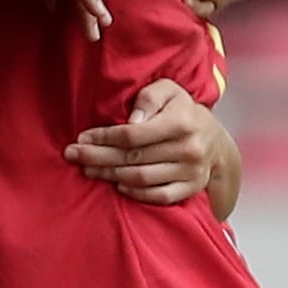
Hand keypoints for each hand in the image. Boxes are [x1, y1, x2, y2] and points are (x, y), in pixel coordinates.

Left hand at [66, 78, 223, 205]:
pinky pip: (158, 196)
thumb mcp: (168, 91)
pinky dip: (135, 192)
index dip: (104, 137)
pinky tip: (117, 184)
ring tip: (88, 169)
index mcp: (182, 122)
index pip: (133, 135)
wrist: (215, 141)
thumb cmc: (182, 111)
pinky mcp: (191, 189)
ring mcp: (191, 172)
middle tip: (72, 155)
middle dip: (97, 157)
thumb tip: (131, 119)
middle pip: (132, 158)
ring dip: (109, 175)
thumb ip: (149, 98)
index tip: (82, 137)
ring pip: (141, 178)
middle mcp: (189, 148)